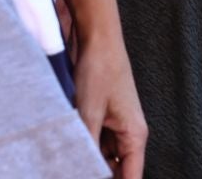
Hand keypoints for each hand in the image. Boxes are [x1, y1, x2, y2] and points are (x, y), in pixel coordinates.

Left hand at [73, 28, 146, 178]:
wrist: (96, 36)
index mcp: (135, 136)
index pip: (131, 178)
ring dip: (85, 159)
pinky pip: (93, 142)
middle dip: (95, 172)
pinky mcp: (100, 117)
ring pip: (101, 157)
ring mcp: (114, 125)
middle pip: (115, 170)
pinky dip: (82, 147)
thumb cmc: (100, 68)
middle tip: (73, 167)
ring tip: (67, 157)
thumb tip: (79, 168)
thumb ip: (87, 148)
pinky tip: (66, 148)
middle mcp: (128, 134)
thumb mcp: (88, 113)